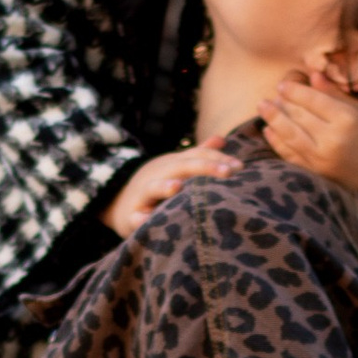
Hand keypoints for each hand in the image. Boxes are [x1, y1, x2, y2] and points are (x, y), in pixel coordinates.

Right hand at [102, 144, 236, 237]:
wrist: (116, 201)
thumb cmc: (156, 186)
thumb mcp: (176, 167)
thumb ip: (198, 155)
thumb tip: (222, 138)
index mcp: (173, 164)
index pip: (197, 156)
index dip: (217, 159)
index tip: (240, 167)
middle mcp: (159, 174)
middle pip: (182, 167)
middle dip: (205, 168)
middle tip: (228, 172)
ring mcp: (143, 193)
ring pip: (154, 187)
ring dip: (165, 186)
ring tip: (179, 187)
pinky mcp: (131, 214)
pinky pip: (134, 216)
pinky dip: (139, 218)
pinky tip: (145, 219)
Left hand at [258, 63, 357, 217]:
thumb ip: (337, 94)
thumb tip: (313, 75)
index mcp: (346, 119)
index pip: (312, 99)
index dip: (294, 90)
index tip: (282, 85)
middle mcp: (332, 139)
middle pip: (298, 116)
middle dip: (280, 104)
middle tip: (269, 96)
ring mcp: (322, 158)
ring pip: (290, 135)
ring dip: (273, 120)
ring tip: (262, 107)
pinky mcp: (317, 173)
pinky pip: (290, 155)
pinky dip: (277, 143)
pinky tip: (268, 131)